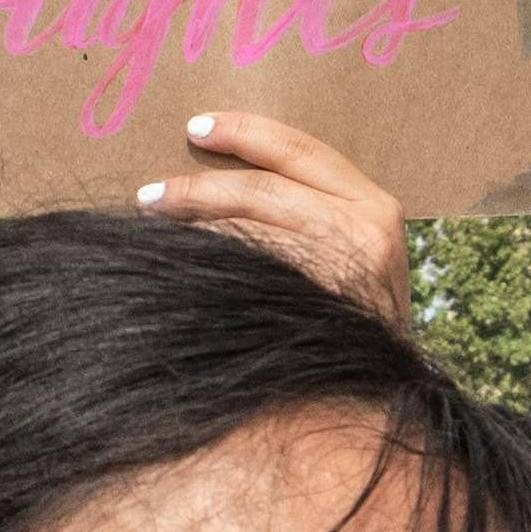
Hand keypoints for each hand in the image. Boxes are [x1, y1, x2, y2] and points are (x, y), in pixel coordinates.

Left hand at [132, 108, 412, 324]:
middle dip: (197, 189)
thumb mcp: (361, 259)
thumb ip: (318, 216)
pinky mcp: (311, 307)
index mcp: (376, 208)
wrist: (380, 402)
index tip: (195, 129)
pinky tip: (178, 267)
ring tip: (153, 228)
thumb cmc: (359, 326)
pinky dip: (205, 265)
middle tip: (150, 195)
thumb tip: (228, 186)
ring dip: (191, 226)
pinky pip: (240, 273)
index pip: (298, 151)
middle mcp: (364, 232)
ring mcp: (338, 272)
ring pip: (244, 231)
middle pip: (260, 190)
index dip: (243, 133)